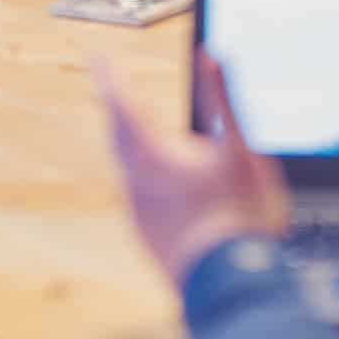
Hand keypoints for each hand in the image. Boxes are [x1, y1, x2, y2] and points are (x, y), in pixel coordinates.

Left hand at [94, 50, 289, 286]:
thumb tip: (210, 57)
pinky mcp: (147, 235)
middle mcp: (136, 182)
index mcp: (154, 155)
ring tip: (133, 126)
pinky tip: (157, 182)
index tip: (97, 57)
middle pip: (118, 135)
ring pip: (125, 166)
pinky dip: (140, 174)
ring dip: (127, 141)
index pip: (122, 104)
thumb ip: (222, 98)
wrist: (229, 282)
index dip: (109, 77)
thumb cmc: (240, 215)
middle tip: (111, 86)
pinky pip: (136, 193)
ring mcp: (139, 212)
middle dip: (115, 107)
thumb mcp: (241, 148)